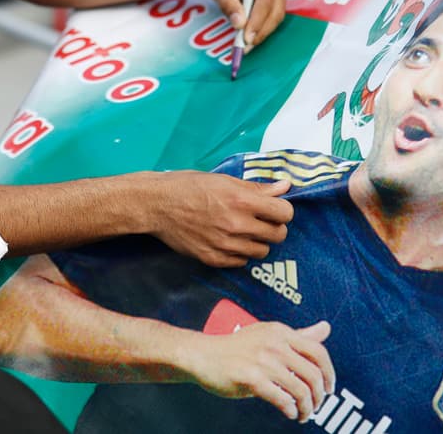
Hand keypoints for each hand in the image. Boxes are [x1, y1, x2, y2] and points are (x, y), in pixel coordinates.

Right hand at [152, 171, 292, 266]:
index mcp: (241, 201)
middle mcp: (236, 225)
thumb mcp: (224, 180)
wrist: (157, 205)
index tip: (275, 208)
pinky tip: (229, 240)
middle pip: (278, 235)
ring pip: (262, 251)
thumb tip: (285, 186)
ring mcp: (225, 245)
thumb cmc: (189, 186)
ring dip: (258, 241)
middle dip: (273, 226)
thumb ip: (257, 187)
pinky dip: (240, 252)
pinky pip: (241, 262)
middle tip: (261, 220)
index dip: (282, 210)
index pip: (284, 213)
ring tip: (244, 230)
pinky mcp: (213, 259)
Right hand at [185, 321, 334, 422]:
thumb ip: (299, 335)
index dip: (329, 373)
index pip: (318, 352)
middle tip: (317, 405)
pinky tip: (289, 412)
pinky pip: (282, 399)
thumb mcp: (270, 335)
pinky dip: (290, 410)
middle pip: (313, 374)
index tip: (329, 387)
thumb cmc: (237, 347)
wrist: (203, 355)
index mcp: (281, 332)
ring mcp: (263, 361)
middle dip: (319, 395)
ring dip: (307, 408)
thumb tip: (326, 328)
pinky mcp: (251, 379)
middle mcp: (274, 344)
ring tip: (303, 414)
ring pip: (300, 390)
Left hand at [193, 0, 287, 47]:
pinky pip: (271, 18)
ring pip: (275, 17)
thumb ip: (229, 5)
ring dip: (262, 33)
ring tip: (245, 46)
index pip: (265, 0)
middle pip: (275, 10)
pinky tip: (248, 40)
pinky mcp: (275, 1)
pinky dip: (261, 30)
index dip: (257, 20)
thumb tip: (240, 24)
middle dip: (261, 30)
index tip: (246, 37)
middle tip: (246, 45)